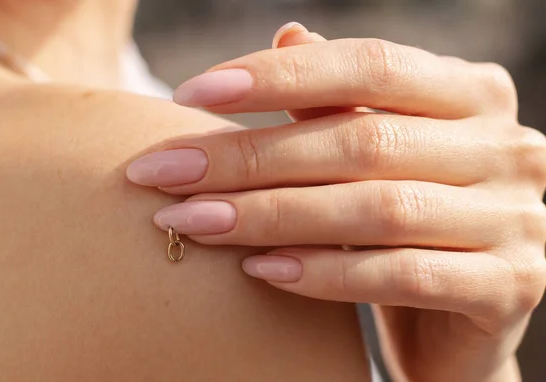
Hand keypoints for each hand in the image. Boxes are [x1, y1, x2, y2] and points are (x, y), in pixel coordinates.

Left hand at [126, 24, 545, 381]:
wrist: (460, 315)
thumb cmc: (407, 222)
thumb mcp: (376, 154)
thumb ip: (341, 99)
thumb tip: (287, 34)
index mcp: (473, 94)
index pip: (369, 65)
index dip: (279, 76)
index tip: (191, 92)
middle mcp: (506, 146)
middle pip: (360, 140)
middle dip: (249, 156)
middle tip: (166, 171)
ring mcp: (517, 218)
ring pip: (375, 207)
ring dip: (271, 215)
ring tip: (193, 221)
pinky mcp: (510, 286)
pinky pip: (402, 275)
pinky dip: (323, 272)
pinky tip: (259, 270)